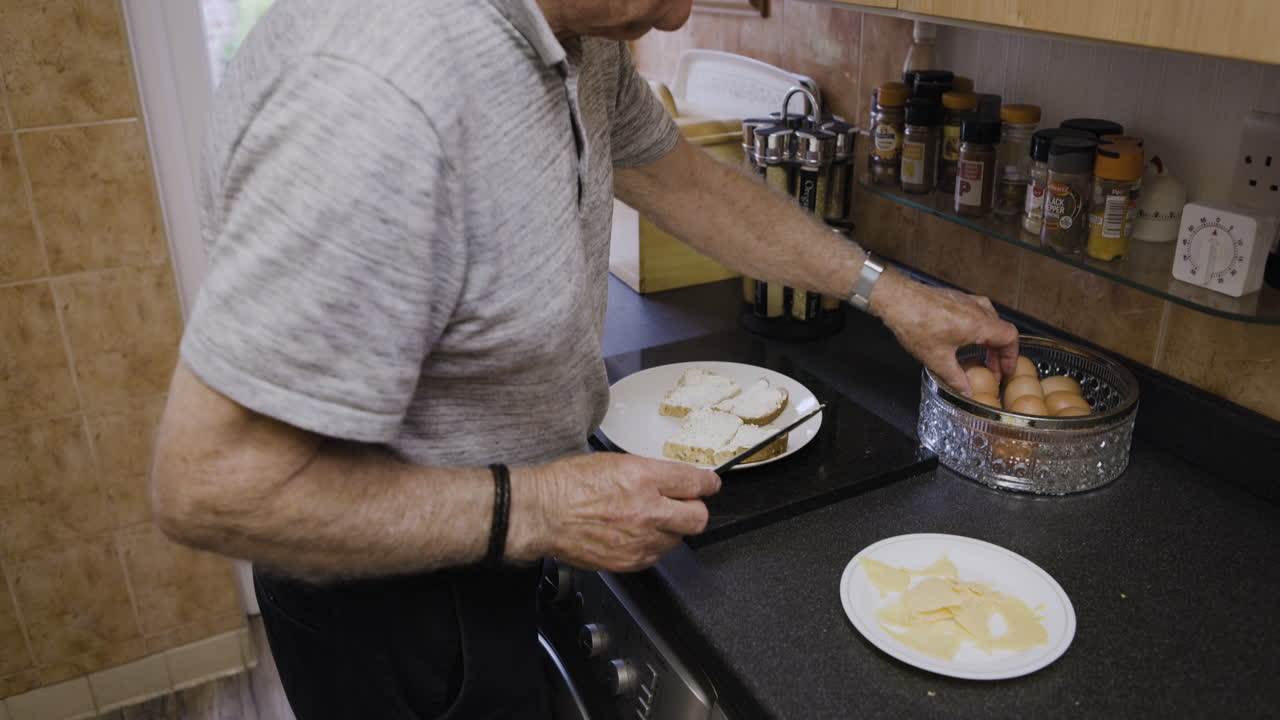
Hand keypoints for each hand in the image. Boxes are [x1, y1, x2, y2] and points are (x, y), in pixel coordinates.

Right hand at [509, 453, 720, 571]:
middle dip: (695, 510)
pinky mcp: (630, 560)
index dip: (708, 483)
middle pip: (698, 517)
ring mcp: (640, 539)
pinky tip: (633, 534)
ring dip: (669, 529)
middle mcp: (647, 509)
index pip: (695, 482)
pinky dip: (650, 545)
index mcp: (643, 477)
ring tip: (646, 520)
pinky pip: (656, 555)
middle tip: (685, 506)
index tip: (710, 485)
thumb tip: (672, 481)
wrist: (542, 513)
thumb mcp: (614, 462)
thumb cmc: (568, 484)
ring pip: (677, 538)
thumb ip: (649, 473)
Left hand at [867, 269, 1018, 395]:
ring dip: (989, 339)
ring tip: (982, 355)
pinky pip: (977, 313)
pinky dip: (979, 328)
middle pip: (1001, 330)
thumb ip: (956, 378)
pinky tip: (966, 339)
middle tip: (994, 369)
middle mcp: (977, 309)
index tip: (1007, 370)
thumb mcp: (937, 359)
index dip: (1011, 357)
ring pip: (990, 320)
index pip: (1010, 338)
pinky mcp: (956, 298)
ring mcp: (967, 300)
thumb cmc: (914, 322)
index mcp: (979, 323)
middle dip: (1000, 352)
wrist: (896, 299)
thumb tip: (968, 391)